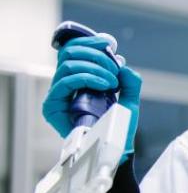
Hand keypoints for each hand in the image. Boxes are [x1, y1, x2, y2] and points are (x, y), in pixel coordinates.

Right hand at [42, 35, 141, 163]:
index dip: (90, 42)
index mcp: (79, 80)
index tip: (109, 43)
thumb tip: (122, 64)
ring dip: (95, 68)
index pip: (75, 51)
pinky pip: (65, 82)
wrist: (117, 149)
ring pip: (68, 65)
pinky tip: (105, 85)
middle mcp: (65, 85)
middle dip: (96, 55)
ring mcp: (57, 96)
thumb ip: (130, 81)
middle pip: (69, 53)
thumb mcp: (130, 100)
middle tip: (114, 68)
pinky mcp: (52, 106)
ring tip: (112, 82)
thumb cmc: (120, 128)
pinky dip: (87, 77)